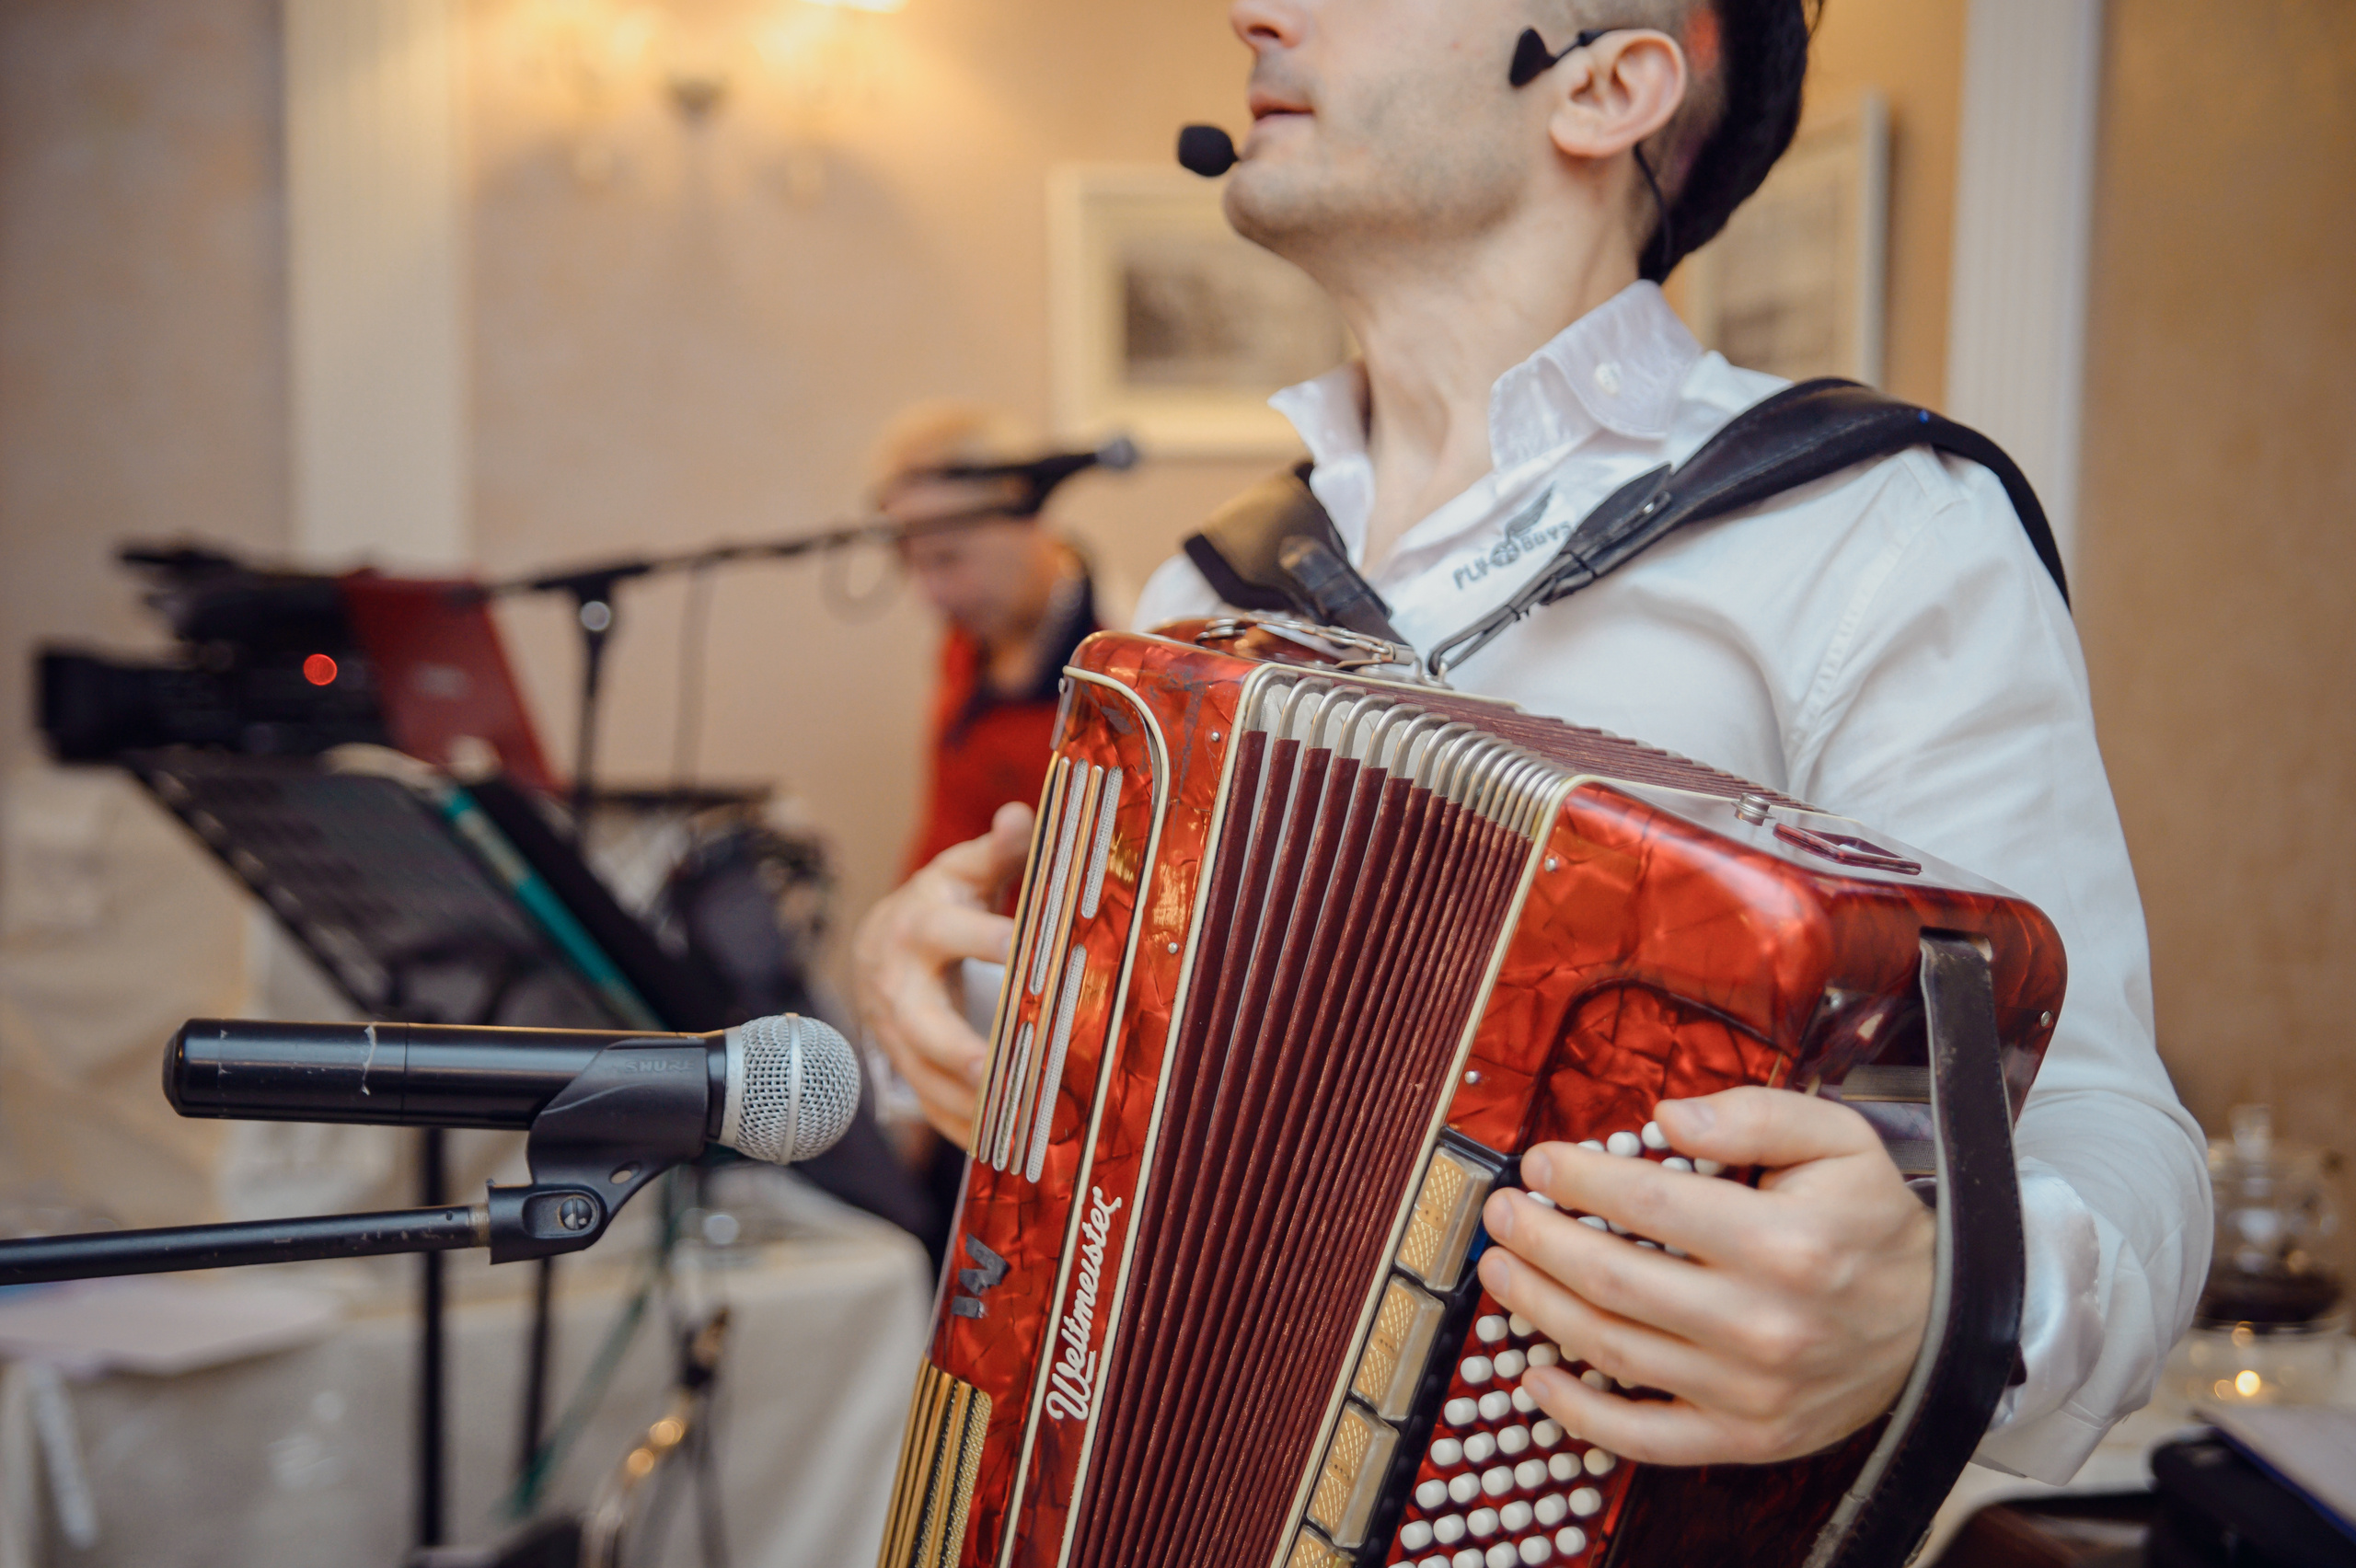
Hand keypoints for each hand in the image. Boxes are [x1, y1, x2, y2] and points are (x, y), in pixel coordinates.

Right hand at [849, 803, 1033, 1147]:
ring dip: (971, 1105)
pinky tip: (1004, 1150)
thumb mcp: (962, 870)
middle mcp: (900, 985)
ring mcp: (896, 1032)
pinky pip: (930, 1105)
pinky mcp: (902, 1066)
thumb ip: (995, 850)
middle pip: (925, 1024)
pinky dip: (963, 1130)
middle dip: (960, 1051)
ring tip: (1020, 1126)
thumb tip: (1022, 815)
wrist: (879, 946)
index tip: (1038, 957)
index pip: (959, 935)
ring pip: (926, 1076)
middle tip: (1002, 1071)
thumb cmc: (938, 904)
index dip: (997, 943)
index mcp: (920, 927)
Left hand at [1474, 1087, 1933, 1465]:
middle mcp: (1763, 1323)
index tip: (1540, 1162)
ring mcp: (1751, 1390)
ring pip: (1614, 1351)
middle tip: (1502, 1213)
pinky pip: (1643, 1438)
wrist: (1939, 1324)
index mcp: (1783, 1243)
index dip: (1579, 1180)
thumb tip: (1667, 1117)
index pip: (1649, 1206)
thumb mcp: (1837, 1140)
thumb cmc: (1872, 1225)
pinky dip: (1579, 1413)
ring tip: (1502, 1270)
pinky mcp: (1746, 1436)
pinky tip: (1537, 1375)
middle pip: (1614, 1280)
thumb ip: (1752, 1115)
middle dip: (1539, 1241)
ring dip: (1539, 1308)